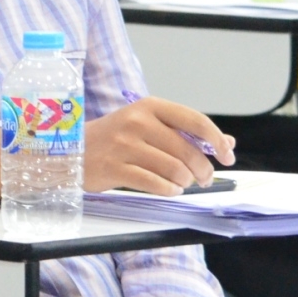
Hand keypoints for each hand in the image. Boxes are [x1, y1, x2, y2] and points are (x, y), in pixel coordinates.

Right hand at [84, 98, 232, 194]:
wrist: (70, 150)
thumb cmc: (113, 138)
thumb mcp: (147, 125)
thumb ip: (185, 132)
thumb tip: (226, 142)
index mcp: (149, 106)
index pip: (194, 121)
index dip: (216, 140)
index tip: (227, 155)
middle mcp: (137, 122)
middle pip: (187, 150)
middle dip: (203, 169)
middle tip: (205, 178)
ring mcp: (124, 146)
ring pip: (173, 169)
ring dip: (185, 181)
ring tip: (183, 183)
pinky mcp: (114, 168)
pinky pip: (154, 184)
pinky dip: (169, 190)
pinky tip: (170, 189)